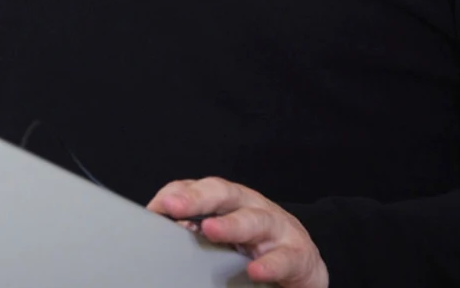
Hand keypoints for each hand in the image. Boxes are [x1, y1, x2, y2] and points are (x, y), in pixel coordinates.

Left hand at [148, 176, 328, 287]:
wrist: (304, 264)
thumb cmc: (258, 246)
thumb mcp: (226, 237)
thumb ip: (198, 233)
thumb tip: (164, 236)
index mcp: (231, 203)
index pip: (201, 189)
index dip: (178, 193)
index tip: (156, 208)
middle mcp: (253, 207)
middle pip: (224, 193)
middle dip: (198, 197)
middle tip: (174, 206)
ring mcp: (278, 228)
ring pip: (254, 220)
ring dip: (231, 224)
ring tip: (210, 230)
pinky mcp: (299, 253)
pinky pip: (285, 257)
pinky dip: (270, 263)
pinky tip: (255, 270)